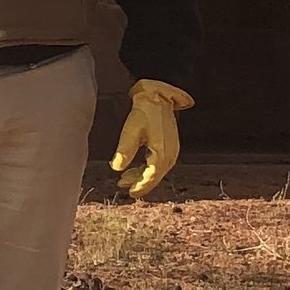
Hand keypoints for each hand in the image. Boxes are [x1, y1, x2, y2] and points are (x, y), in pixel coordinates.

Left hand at [110, 79, 191, 200]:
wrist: (158, 96)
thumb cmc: (145, 111)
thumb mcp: (131, 131)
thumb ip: (125, 150)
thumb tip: (117, 168)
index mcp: (162, 153)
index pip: (151, 177)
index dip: (140, 186)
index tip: (130, 193)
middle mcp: (170, 154)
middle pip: (155, 176)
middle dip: (139, 183)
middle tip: (124, 187)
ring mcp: (172, 150)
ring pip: (156, 170)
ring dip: (142, 175)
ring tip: (125, 179)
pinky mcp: (170, 146)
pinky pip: (159, 163)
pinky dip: (147, 168)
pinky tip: (135, 168)